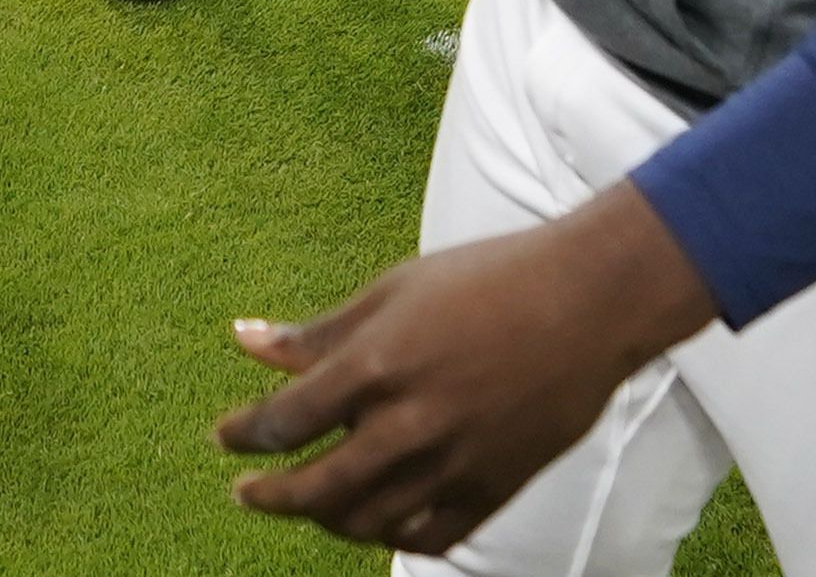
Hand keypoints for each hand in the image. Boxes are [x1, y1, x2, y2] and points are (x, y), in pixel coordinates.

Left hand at [218, 182, 719, 555]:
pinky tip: (376, 517)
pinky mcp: (494, 487)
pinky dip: (391, 536)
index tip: (225, 437)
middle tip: (247, 492)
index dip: (243, 435)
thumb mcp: (394, 289)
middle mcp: (410, 422)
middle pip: (314, 489)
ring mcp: (454, 462)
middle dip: (268, 496)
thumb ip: (319, 330)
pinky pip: (427, 536)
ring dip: (323, 518)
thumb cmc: (489, 279)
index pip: (285, 421)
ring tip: (311, 502)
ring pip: (364, 522)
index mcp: (379, 364)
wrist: (590, 300)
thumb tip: (243, 341)